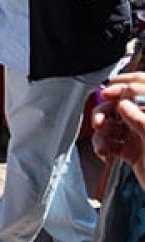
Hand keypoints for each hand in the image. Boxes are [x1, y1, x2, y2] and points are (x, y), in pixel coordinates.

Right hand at [91, 73, 144, 187]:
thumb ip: (139, 119)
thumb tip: (122, 103)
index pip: (142, 87)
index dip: (124, 86)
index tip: (108, 92)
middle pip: (121, 106)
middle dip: (106, 113)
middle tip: (99, 122)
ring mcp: (140, 136)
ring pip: (113, 125)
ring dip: (102, 134)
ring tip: (102, 146)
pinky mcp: (132, 151)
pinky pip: (111, 143)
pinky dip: (104, 147)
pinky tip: (105, 155)